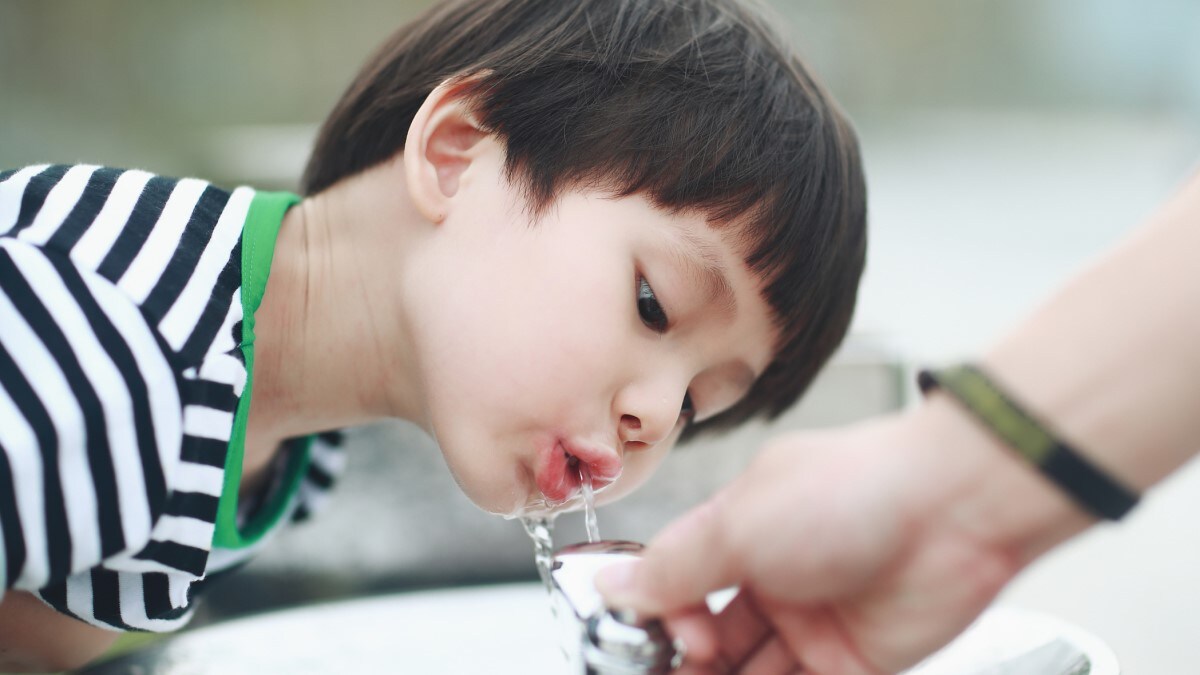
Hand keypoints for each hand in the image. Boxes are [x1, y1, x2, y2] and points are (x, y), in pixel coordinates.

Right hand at [597, 403, 1078, 673]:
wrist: (953, 511)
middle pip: (708, 635)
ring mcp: (812, 622)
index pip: (676, 582)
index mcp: (739, 530)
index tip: (649, 640)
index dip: (657, 616)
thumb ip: (673, 568)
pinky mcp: (851, 663)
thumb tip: (615, 585)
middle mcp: (773, 576)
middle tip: (679, 667)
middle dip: (684, 660)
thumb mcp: (738, 526)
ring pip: (748, 670)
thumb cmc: (852, 491)